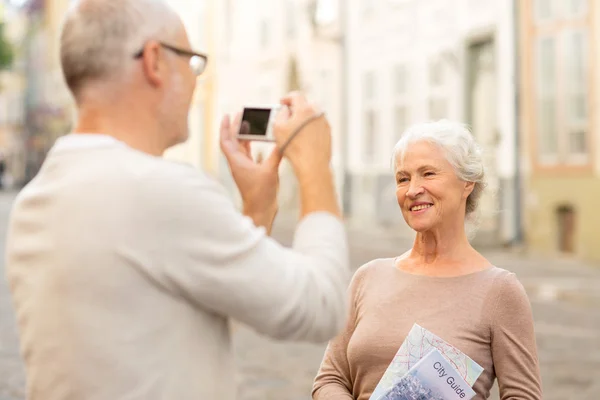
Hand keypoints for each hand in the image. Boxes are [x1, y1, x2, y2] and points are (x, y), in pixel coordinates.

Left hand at [220, 113, 281, 232]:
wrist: (260, 210)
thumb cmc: (261, 193)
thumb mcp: (270, 171)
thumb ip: (276, 154)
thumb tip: (283, 140)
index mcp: (237, 161)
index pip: (226, 140)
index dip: (225, 127)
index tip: (227, 115)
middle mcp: (237, 163)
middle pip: (232, 140)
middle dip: (235, 126)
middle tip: (241, 114)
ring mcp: (243, 167)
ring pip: (240, 146)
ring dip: (243, 134)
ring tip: (249, 122)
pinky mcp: (250, 171)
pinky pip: (248, 153)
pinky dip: (251, 144)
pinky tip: (258, 139)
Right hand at [273, 92, 331, 173]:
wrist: (313, 165)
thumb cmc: (294, 147)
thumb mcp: (278, 128)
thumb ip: (279, 114)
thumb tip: (285, 110)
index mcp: (305, 108)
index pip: (296, 96)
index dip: (287, 98)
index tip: (282, 102)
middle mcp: (318, 113)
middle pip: (306, 105)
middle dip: (296, 109)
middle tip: (288, 116)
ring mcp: (325, 124)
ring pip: (312, 116)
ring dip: (304, 119)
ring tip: (295, 130)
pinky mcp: (328, 134)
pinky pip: (317, 126)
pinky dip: (310, 128)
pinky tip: (303, 138)